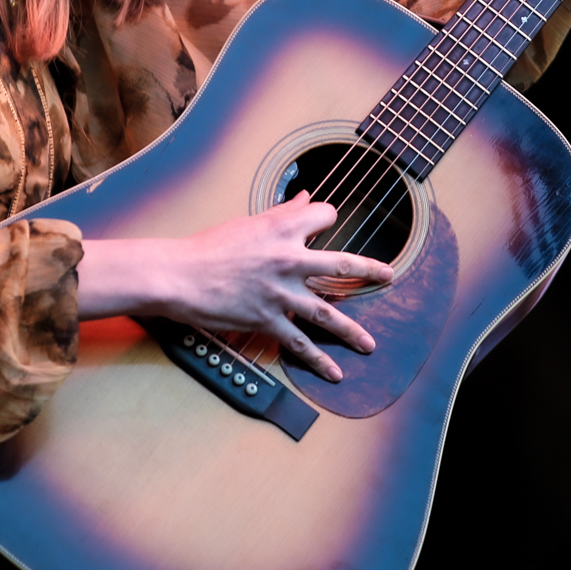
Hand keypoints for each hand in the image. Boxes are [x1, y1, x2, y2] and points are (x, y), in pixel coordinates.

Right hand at [77, 193, 393, 381]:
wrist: (180, 275)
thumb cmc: (209, 247)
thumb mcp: (249, 222)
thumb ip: (283, 212)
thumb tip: (305, 196)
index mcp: (283, 228)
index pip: (323, 215)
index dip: (324, 218)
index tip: (324, 226)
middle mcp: (289, 258)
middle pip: (342, 265)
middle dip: (371, 272)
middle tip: (390, 277)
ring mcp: (281, 292)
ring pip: (328, 313)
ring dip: (352, 331)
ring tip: (369, 344)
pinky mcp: (269, 319)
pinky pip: (299, 344)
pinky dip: (318, 361)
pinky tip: (334, 372)